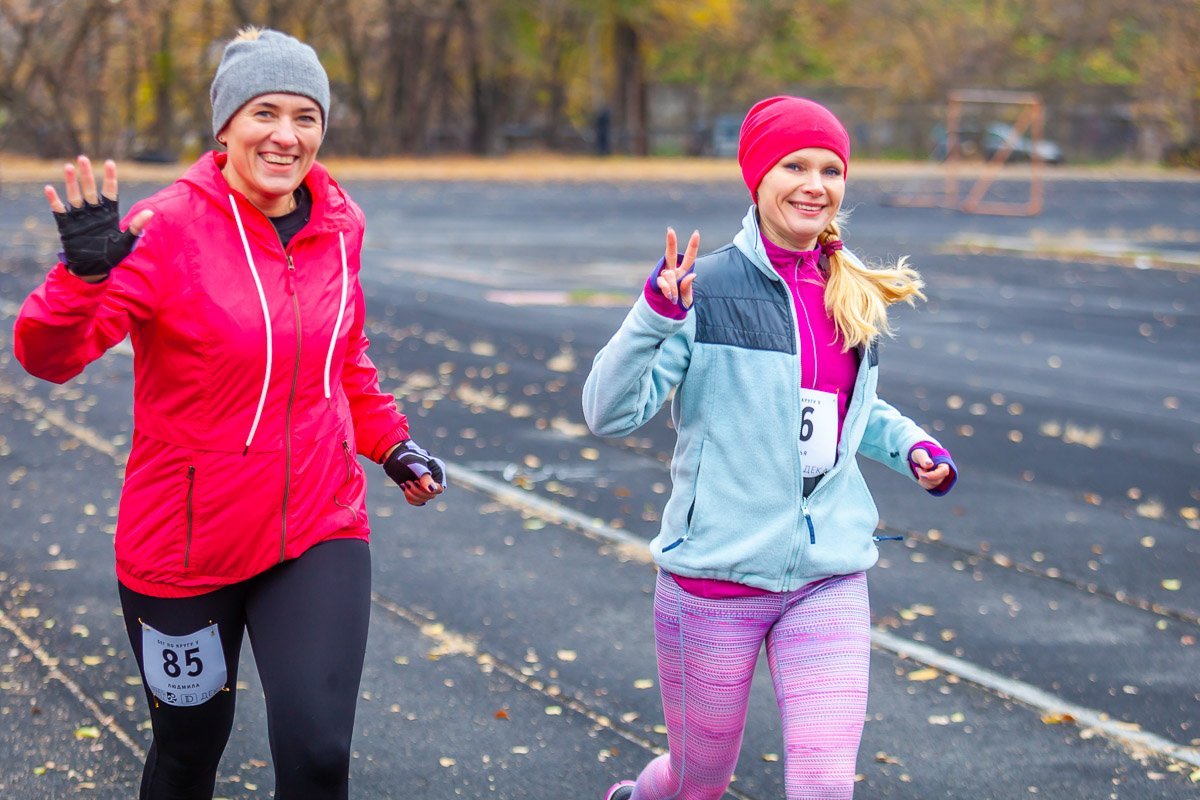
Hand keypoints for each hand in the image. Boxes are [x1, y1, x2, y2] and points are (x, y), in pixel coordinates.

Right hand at [46, 156, 153, 280]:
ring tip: (69, 167)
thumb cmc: (112, 256)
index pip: (110, 192)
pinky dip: (54, 201)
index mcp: (109, 215)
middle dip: (87, 175)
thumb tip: (151, 212)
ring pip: (75, 197)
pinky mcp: (67, 226)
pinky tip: (49, 189)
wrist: (94, 270)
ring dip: (72, 183)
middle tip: (83, 158)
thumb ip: (137, 227)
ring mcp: (80, 218)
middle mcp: (94, 213)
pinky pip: (59, 211)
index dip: (110, 178)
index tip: (110, 163)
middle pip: (90, 190)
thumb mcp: (126, 242)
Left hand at [383, 439, 445, 506]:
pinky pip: (417, 502)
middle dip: (417, 491)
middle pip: (431, 496)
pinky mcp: (418, 492)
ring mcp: (426, 487)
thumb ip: (425, 477)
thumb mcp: (416, 465)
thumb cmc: (407, 457)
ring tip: (405, 483)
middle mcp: (434, 480)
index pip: (439, 488)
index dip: (429, 490)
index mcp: (438, 472)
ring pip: (424, 500)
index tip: (417, 482)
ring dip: (412, 494)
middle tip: (408, 481)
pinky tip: (404, 488)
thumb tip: (432, 489)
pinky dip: (410, 497)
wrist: (395, 458)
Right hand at [657, 227, 698, 308]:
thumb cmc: (680, 302)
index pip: (689, 257)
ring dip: (674, 288)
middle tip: (670, 230)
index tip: (696, 233)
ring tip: (674, 297)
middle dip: (670, 242)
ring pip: (670, 276)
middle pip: (671, 254)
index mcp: (683, 272)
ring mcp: (664, 275)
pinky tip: (670, 296)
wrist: (666, 311)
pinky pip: (663, 282)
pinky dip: (668, 290)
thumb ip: (689, 287)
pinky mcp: (658, 281)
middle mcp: (673, 270)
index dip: (693, 246)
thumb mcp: (688, 298)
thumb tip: (692, 274)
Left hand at [910, 448, 950, 490]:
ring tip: (918, 469)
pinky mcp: (935, 482)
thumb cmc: (920, 453)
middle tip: (917, 468)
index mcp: (943, 462)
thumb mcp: (919, 453)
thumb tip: (930, 464)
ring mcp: (940, 477)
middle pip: (937, 480)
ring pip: (933, 485)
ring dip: (923, 479)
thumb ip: (924, 458)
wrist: (918, 456)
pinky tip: (920, 474)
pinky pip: (929, 487)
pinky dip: (922, 482)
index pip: (944, 471)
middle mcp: (944, 471)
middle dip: (925, 477)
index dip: (933, 475)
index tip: (922, 475)